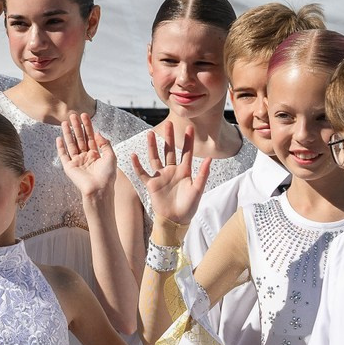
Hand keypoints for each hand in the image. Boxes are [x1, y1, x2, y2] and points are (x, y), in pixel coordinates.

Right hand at [55, 112, 116, 199]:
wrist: (99, 190)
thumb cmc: (107, 176)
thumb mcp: (111, 157)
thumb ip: (105, 144)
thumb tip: (97, 133)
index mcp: (95, 155)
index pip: (90, 137)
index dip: (87, 126)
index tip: (85, 115)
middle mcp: (85, 157)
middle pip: (80, 138)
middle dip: (77, 126)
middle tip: (73, 115)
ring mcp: (77, 161)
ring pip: (71, 144)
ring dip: (68, 133)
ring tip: (65, 122)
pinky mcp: (69, 167)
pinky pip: (63, 155)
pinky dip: (60, 147)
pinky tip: (59, 138)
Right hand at [128, 118, 211, 234]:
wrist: (175, 221)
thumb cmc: (189, 207)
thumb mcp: (198, 190)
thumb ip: (203, 174)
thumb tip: (209, 158)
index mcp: (184, 171)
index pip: (186, 153)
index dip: (188, 141)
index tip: (190, 128)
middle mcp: (172, 171)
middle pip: (169, 151)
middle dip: (169, 138)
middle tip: (169, 124)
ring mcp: (161, 176)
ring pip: (155, 158)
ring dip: (152, 146)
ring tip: (149, 133)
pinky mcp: (151, 184)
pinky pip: (143, 173)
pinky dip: (137, 165)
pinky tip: (134, 155)